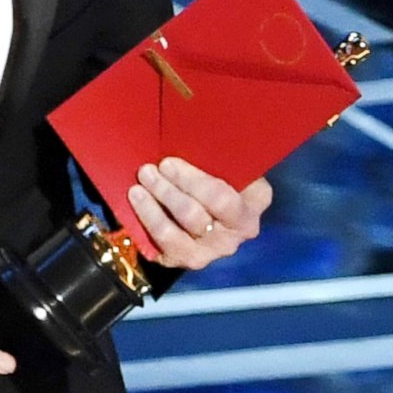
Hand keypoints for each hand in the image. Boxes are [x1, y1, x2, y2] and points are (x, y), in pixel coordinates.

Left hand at [129, 158, 271, 270]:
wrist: (220, 203)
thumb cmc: (223, 170)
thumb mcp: (231, 160)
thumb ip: (219, 155)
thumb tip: (187, 132)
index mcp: (255, 202)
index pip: (222, 198)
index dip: (191, 181)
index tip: (167, 162)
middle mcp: (238, 232)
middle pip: (195, 216)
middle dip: (167, 191)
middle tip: (148, 171)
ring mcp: (214, 250)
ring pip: (174, 234)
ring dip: (151, 208)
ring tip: (138, 187)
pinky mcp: (190, 260)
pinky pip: (163, 246)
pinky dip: (147, 223)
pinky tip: (137, 205)